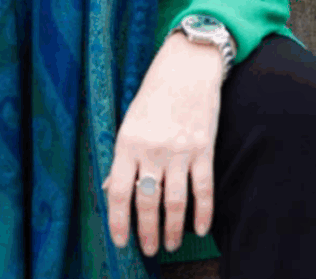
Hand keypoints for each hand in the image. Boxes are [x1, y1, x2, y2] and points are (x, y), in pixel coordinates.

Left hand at [102, 33, 224, 255]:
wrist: (187, 66)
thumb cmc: (155, 93)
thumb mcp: (130, 120)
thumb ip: (123, 156)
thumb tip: (112, 189)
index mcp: (128, 141)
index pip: (119, 191)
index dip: (119, 221)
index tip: (121, 242)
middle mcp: (152, 149)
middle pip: (147, 202)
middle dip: (147, 232)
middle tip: (149, 249)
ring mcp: (179, 150)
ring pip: (175, 202)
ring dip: (174, 229)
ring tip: (172, 244)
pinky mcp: (204, 148)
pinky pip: (203, 189)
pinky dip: (203, 213)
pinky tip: (200, 229)